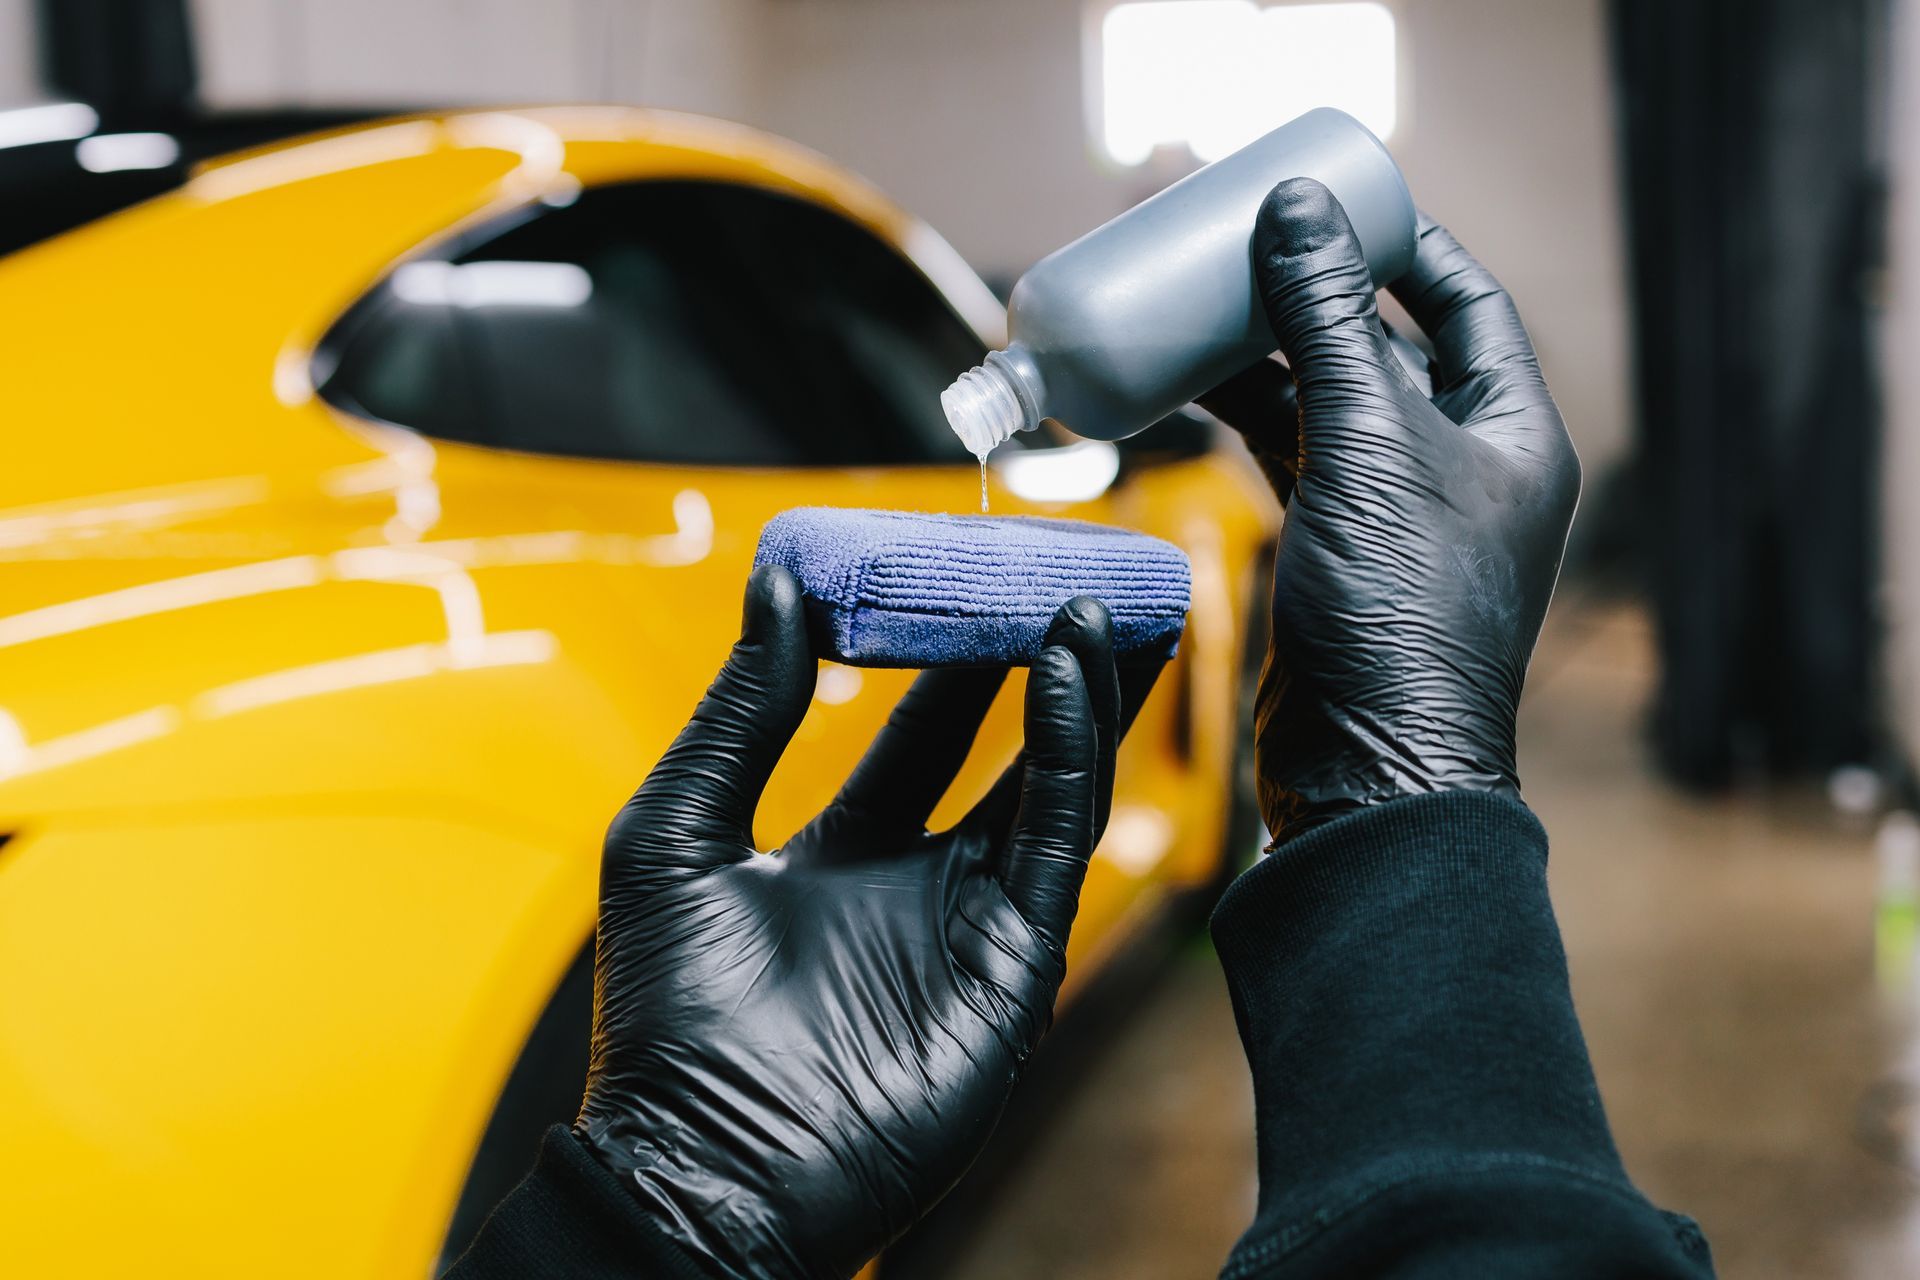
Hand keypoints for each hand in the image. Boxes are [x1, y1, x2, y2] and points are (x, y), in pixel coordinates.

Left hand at [574, 566, 1146, 1277]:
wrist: (702, 1164)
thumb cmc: (666, 1015)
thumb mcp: (680, 830)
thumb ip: (741, 710)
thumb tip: (776, 586)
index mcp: (839, 850)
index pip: (919, 729)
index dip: (949, 652)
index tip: (968, 568)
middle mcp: (918, 880)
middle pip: (1003, 749)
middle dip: (1038, 666)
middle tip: (1069, 575)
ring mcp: (973, 923)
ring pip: (1052, 785)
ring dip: (1085, 695)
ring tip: (1103, 603)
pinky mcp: (1016, 967)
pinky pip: (1057, 840)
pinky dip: (1074, 752)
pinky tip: (1074, 674)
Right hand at [1201, 178, 1579, 840]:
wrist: (1367, 762)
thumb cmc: (1398, 611)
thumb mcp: (1366, 445)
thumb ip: (1326, 325)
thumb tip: (1296, 208)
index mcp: (1508, 430)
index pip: (1464, 303)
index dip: (1401, 245)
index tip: (1331, 203)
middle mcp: (1459, 464)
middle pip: (1383, 345)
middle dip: (1313, 296)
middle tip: (1240, 246)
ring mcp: (1392, 508)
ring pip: (1326, 402)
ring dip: (1267, 356)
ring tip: (1198, 306)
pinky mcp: (1334, 548)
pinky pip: (1291, 456)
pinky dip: (1245, 419)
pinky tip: (1190, 387)